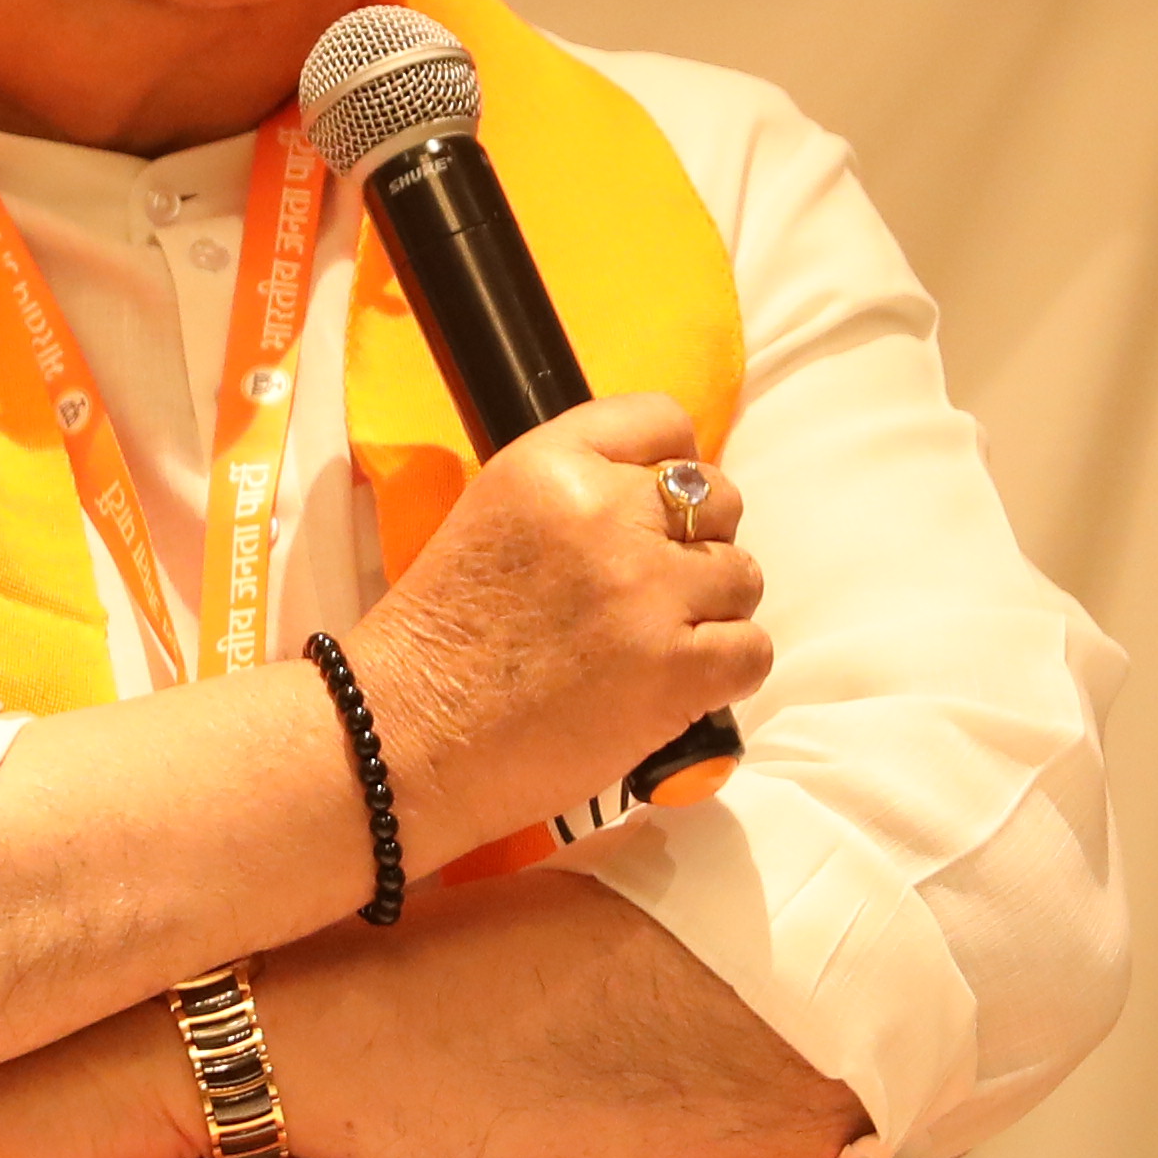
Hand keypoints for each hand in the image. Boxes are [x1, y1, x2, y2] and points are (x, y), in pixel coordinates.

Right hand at [339, 393, 764, 848]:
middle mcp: (608, 513)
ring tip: (657, 646)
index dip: (673, 464)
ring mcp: (649, 591)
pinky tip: (679, 687)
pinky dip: (726, 673)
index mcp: (552, 465)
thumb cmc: (434, 641)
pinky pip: (752, 650)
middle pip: (716, 497)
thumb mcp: (490, 516)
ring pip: (742, 575)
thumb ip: (572, 494)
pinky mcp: (678, 669)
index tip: (661, 506)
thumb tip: (657, 500)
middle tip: (652, 592)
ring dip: (712, 611)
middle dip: (696, 543)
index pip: (662, 420)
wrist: (405, 738)